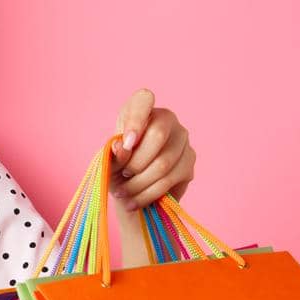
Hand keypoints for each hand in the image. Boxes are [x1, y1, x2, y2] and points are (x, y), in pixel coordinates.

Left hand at [108, 88, 195, 210]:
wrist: (132, 190)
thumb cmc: (117, 167)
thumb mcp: (110, 159)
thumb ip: (114, 152)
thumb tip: (121, 146)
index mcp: (142, 110)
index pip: (143, 99)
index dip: (136, 120)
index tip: (126, 143)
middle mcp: (167, 119)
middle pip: (158, 135)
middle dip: (135, 162)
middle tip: (121, 176)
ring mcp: (182, 138)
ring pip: (163, 163)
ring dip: (138, 184)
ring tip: (122, 194)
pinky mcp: (190, 161)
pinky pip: (169, 180)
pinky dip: (147, 194)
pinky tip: (133, 201)